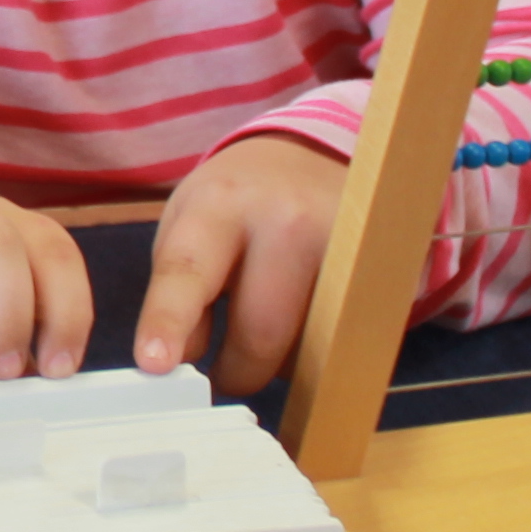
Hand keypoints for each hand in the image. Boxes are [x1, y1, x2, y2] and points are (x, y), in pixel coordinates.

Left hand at [132, 134, 349, 392]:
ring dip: (278, 359)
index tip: (154, 364)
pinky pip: (340, 341)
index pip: (189, 272)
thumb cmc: (234, 201)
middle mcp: (287, 221)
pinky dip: (311, 348)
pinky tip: (301, 314)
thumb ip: (177, 292)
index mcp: (221, 204)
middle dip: (238, 370)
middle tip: (224, 374)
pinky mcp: (376, 273)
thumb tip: (181, 362)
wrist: (309, 157)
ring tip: (266, 318)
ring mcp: (341, 246)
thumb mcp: (186, 226)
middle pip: (262, 332)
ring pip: (305, 347)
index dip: (170, 321)